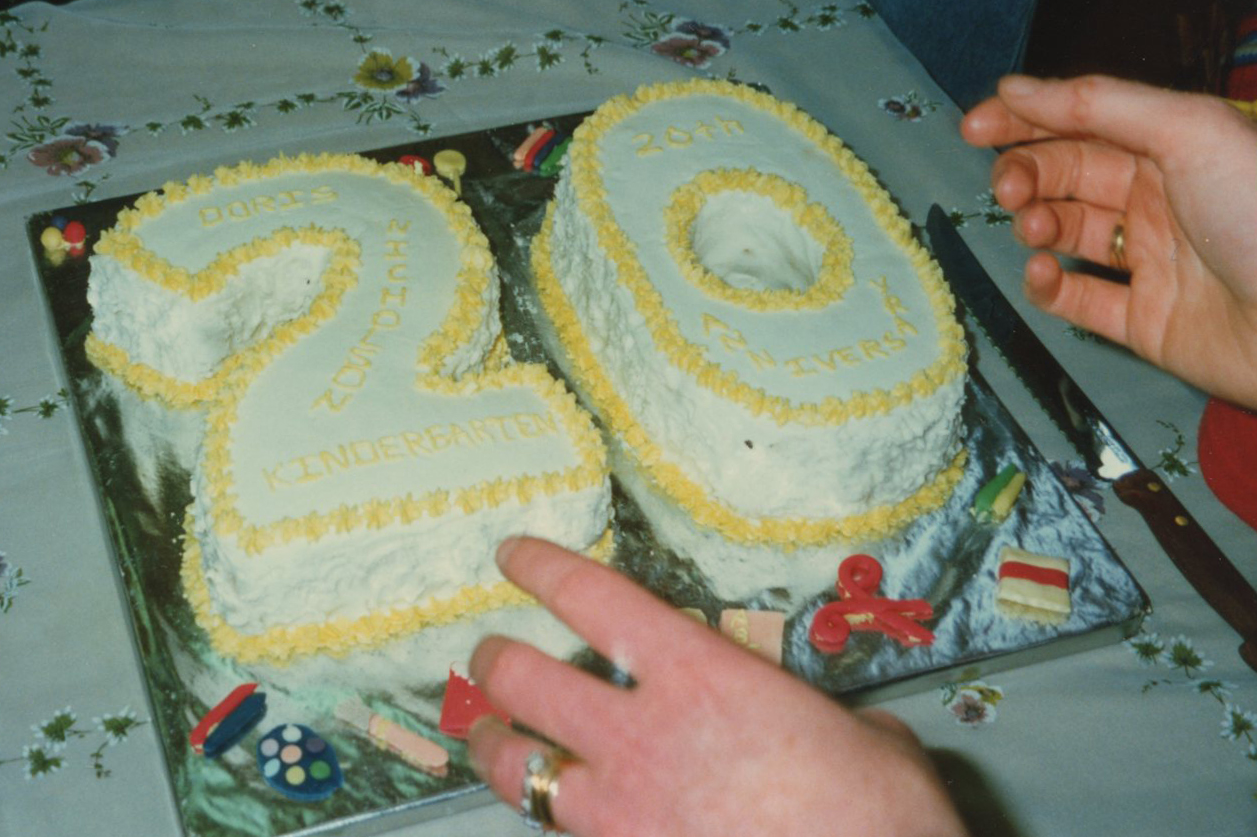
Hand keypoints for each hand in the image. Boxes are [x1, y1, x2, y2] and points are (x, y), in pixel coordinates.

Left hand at [465, 537, 966, 836]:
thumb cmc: (877, 820)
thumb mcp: (871, 746)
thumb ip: (828, 723)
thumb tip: (851, 736)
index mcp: (698, 676)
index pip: (591, 597)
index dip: (541, 567)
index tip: (513, 553)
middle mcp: (638, 736)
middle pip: (523, 679)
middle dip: (493, 660)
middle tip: (488, 654)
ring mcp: (616, 812)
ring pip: (513, 767)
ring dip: (490, 744)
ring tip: (485, 733)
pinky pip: (556, 833)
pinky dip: (549, 819)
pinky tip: (557, 817)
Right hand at [961, 74, 1256, 409]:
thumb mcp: (1189, 130)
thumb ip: (1099, 104)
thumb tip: (1019, 88)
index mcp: (1175, 146)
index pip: (1083, 121)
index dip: (1026, 119)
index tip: (976, 126)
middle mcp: (1161, 198)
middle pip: (1068, 174)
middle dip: (1027, 173)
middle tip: (1008, 187)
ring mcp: (1152, 260)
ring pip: (1068, 233)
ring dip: (1036, 223)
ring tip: (1033, 228)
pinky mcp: (1145, 320)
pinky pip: (1080, 301)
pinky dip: (1048, 287)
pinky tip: (1042, 274)